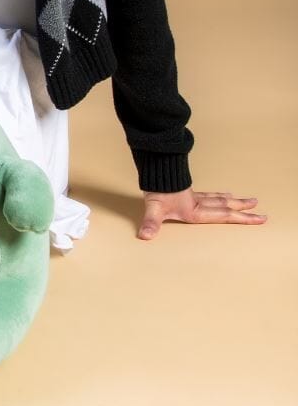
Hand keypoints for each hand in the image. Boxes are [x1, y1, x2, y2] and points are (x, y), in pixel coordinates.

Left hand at [138, 186, 266, 239]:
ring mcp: (193, 196)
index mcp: (195, 211)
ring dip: (232, 201)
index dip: (242, 218)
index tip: (259, 218)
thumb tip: (145, 236)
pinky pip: (208, 194)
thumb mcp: (153, 208)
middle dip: (243, 210)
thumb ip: (151, 223)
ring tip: (245, 200)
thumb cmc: (154, 190)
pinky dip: (217, 195)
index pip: (224, 216)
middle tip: (260, 209)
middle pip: (225, 206)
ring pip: (217, 198)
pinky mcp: (186, 190)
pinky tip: (220, 194)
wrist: (152, 169)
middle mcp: (197, 203)